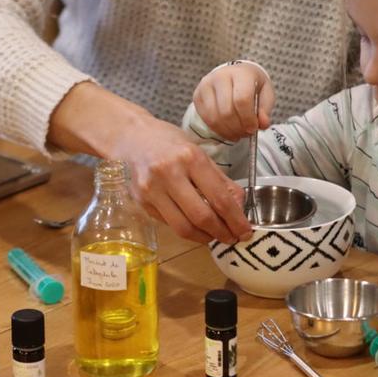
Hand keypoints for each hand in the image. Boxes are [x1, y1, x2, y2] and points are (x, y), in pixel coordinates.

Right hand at [49, 82, 248, 243]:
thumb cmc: (169, 142)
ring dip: (204, 238)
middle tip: (233, 239)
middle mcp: (170, 174)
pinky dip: (186, 230)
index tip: (246, 231)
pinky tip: (196, 228)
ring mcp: (152, 190)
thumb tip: (239, 206)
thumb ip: (220, 180)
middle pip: (201, 216)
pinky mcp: (141, 202)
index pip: (219, 198)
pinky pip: (169, 223)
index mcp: (190, 158)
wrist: (131, 137)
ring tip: (216, 237)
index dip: (236, 219)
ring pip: (183, 227)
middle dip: (222, 233)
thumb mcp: (199, 152)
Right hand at [193, 62, 274, 140]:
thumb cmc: (252, 84)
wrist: (235, 74)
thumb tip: (263, 124)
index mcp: (240, 73)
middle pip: (227, 111)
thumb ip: (265, 109)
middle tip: (246, 133)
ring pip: (215, 117)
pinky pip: (206, 119)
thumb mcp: (265, 93)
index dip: (248, 118)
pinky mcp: (197, 95)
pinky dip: (218, 129)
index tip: (253, 128)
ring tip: (238, 133)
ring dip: (228, 131)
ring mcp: (206, 85)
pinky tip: (227, 130)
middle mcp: (220, 76)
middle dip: (238, 128)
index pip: (242, 99)